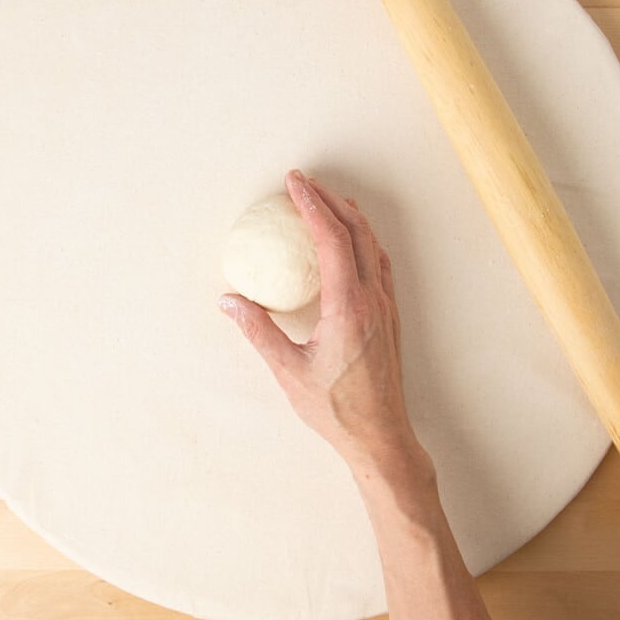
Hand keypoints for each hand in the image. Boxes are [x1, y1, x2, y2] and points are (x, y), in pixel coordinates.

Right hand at [219, 169, 422, 475]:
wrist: (382, 435)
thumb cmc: (336, 409)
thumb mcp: (288, 371)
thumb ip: (258, 331)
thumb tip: (230, 301)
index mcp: (348, 306)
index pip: (331, 239)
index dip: (312, 205)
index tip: (295, 183)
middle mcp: (372, 298)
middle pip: (356, 231)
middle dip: (330, 200)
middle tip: (304, 183)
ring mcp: (385, 306)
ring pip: (373, 244)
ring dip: (350, 217)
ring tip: (329, 201)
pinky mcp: (390, 316)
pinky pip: (380, 264)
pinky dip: (365, 240)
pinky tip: (354, 242)